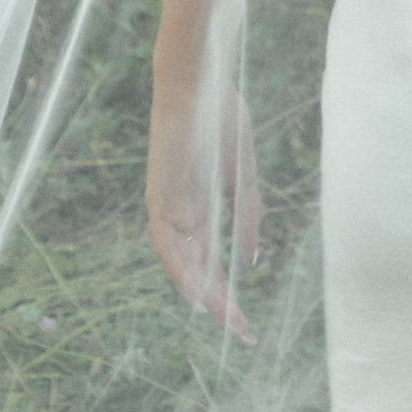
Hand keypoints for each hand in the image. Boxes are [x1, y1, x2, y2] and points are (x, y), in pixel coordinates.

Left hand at [147, 55, 261, 337]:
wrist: (199, 79)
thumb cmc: (219, 115)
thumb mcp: (242, 171)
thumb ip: (247, 212)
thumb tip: (251, 257)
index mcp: (199, 208)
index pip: (211, 261)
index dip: (227, 291)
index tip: (246, 321)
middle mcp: (180, 215)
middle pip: (197, 271)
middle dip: (219, 303)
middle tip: (242, 332)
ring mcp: (168, 208)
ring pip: (182, 264)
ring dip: (203, 293)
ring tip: (226, 318)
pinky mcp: (159, 197)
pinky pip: (167, 243)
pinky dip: (181, 269)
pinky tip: (195, 291)